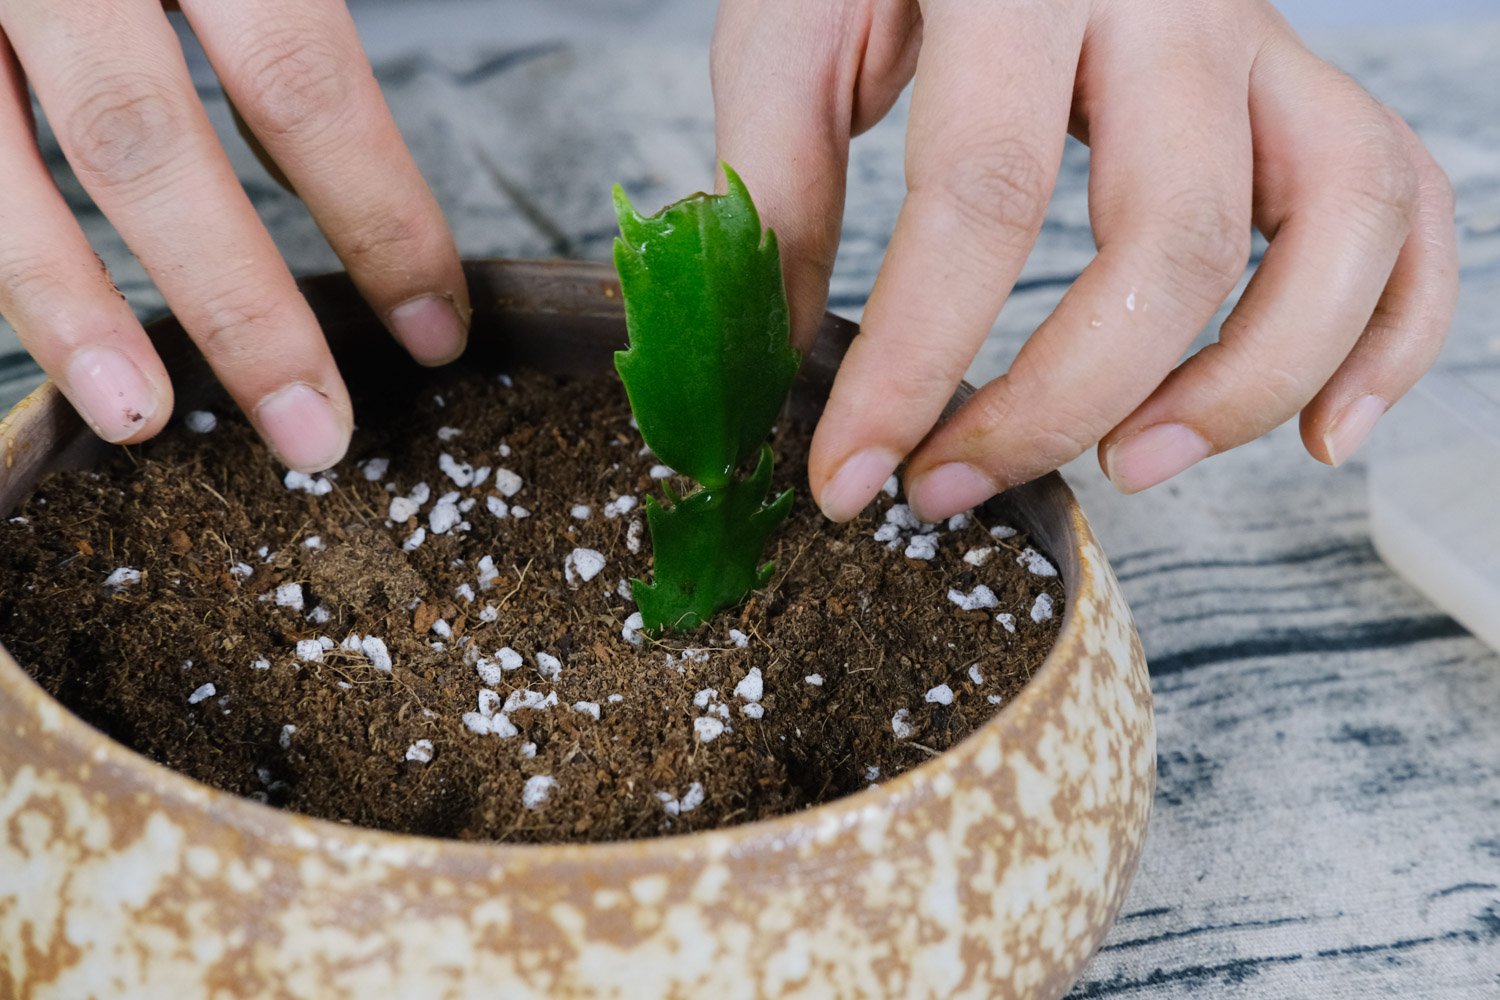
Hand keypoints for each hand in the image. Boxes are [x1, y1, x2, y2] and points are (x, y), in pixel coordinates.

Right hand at [0, 1, 467, 471]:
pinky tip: (46, 324)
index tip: (438, 324)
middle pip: (146, 140)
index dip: (379, 216)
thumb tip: (348, 122)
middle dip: (239, 307)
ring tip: (139, 418)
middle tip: (316, 432)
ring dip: (67, 306)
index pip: (303, 79)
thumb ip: (291, 1)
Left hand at [712, 0, 1457, 521]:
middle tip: (953, 490)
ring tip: (1131, 465)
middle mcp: (1172, 2)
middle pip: (1176, 235)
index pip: (985, 196)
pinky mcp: (1304, 82)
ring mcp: (1263, 40)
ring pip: (1340, 221)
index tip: (853, 472)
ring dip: (1249, 383)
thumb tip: (785, 352)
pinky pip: (1405, 203)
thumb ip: (784, 177)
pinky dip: (1392, 330)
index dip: (916, 361)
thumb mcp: (798, 27)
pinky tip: (1320, 430)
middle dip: (1062, 403)